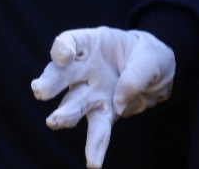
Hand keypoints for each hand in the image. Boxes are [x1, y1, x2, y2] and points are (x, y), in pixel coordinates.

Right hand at [31, 27, 174, 167]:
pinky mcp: (104, 113)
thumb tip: (118, 100)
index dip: (63, 48)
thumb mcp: (153, 57)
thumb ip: (138, 73)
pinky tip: (93, 162)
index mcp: (92, 44)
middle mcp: (84, 69)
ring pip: (74, 103)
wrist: (159, 74)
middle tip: (40, 91)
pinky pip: (98, 130)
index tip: (63, 56)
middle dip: (51, 82)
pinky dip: (95, 147)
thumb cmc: (149, 57)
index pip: (70, 42)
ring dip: (65, 114)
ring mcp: (91, 92)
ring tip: (55, 122)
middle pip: (62, 73)